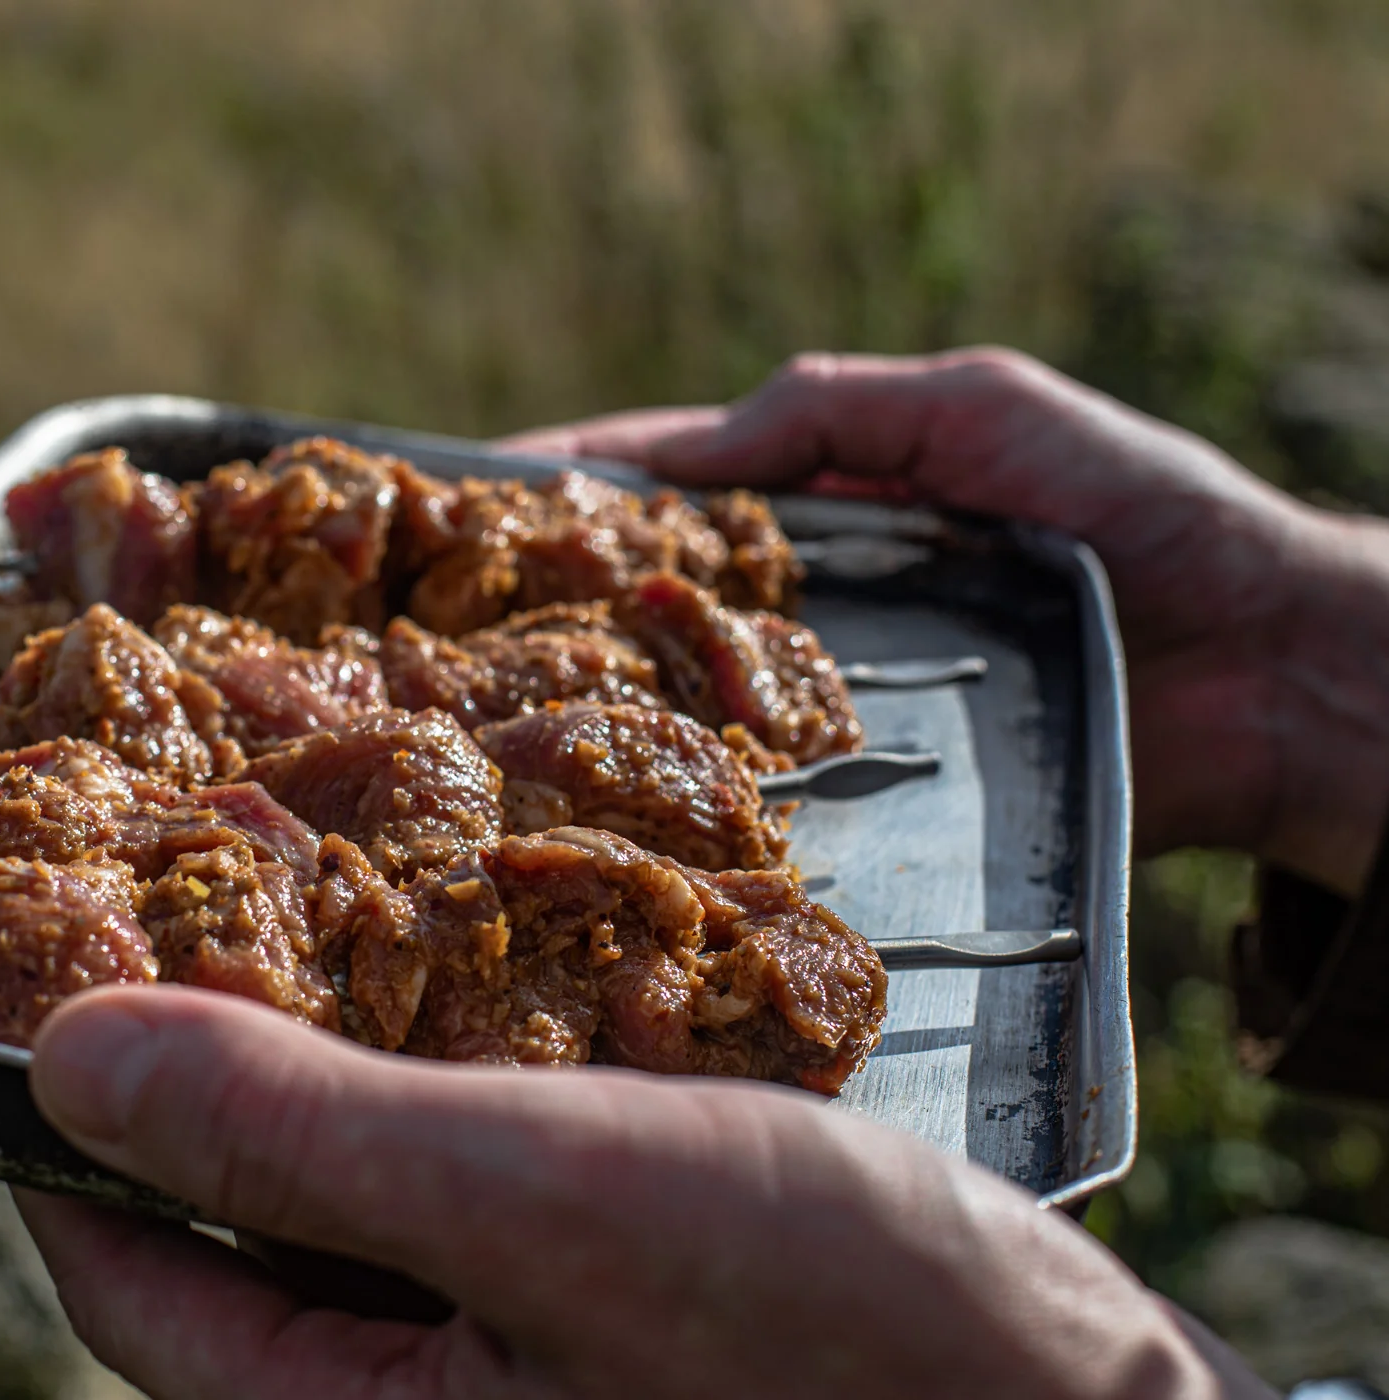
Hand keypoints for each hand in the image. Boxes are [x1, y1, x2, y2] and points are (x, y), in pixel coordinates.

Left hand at [17, 987, 1270, 1399]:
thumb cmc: (847, 1335)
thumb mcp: (545, 1199)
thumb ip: (294, 1132)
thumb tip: (61, 1060)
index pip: (124, 1272)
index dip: (69, 1116)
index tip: (52, 963)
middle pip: (236, 1228)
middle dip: (219, 1060)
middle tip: (203, 889)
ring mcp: (507, 1373)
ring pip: (358, 1200)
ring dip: (347, 1056)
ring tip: (341, 904)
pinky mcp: (598, 1325)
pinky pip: (473, 1198)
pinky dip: (460, 1085)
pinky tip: (492, 982)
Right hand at [502, 349, 1388, 894]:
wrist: (1267, 664)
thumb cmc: (1133, 508)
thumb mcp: (979, 408)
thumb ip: (832, 412)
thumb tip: (670, 458)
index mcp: (828, 504)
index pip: (670, 486)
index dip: (569, 490)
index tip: (459, 503)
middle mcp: (813, 612)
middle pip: (656, 605)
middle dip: (549, 609)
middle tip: (436, 630)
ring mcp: (837, 709)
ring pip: (689, 709)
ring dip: (594, 713)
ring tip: (482, 723)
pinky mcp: (877, 799)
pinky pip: (767, 799)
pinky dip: (690, 805)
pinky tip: (610, 811)